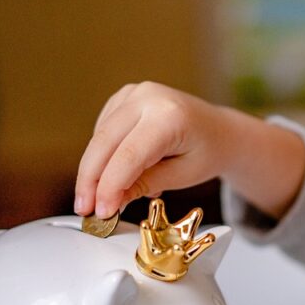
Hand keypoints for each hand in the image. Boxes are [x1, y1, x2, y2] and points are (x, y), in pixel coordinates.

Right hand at [75, 81, 304, 219]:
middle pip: (105, 142)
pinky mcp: (125, 96)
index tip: (100, 212)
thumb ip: (145, 184)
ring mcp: (135, 92)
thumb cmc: (206, 153)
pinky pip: (103, 128)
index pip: (129, 155)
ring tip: (100, 199)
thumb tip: (109, 201)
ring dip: (93, 170)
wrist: (219, 131)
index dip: (109, 186)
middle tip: (84, 209)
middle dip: (91, 179)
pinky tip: (113, 173)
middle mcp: (149, 97)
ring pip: (99, 136)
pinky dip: (103, 154)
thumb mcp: (182, 176)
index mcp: (170, 117)